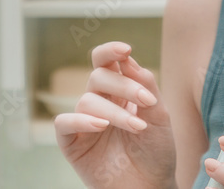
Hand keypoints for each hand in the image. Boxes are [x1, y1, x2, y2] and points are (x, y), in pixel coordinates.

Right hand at [54, 42, 175, 188]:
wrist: (152, 187)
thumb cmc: (156, 152)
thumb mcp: (159, 115)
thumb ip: (145, 85)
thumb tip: (127, 59)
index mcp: (119, 91)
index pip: (107, 62)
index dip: (110, 50)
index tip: (125, 49)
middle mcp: (99, 102)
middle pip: (98, 76)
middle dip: (124, 85)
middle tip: (146, 102)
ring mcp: (84, 123)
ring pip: (87, 99)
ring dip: (114, 111)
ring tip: (137, 127)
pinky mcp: (72, 145)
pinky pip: (64, 124)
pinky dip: (80, 121)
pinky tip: (101, 126)